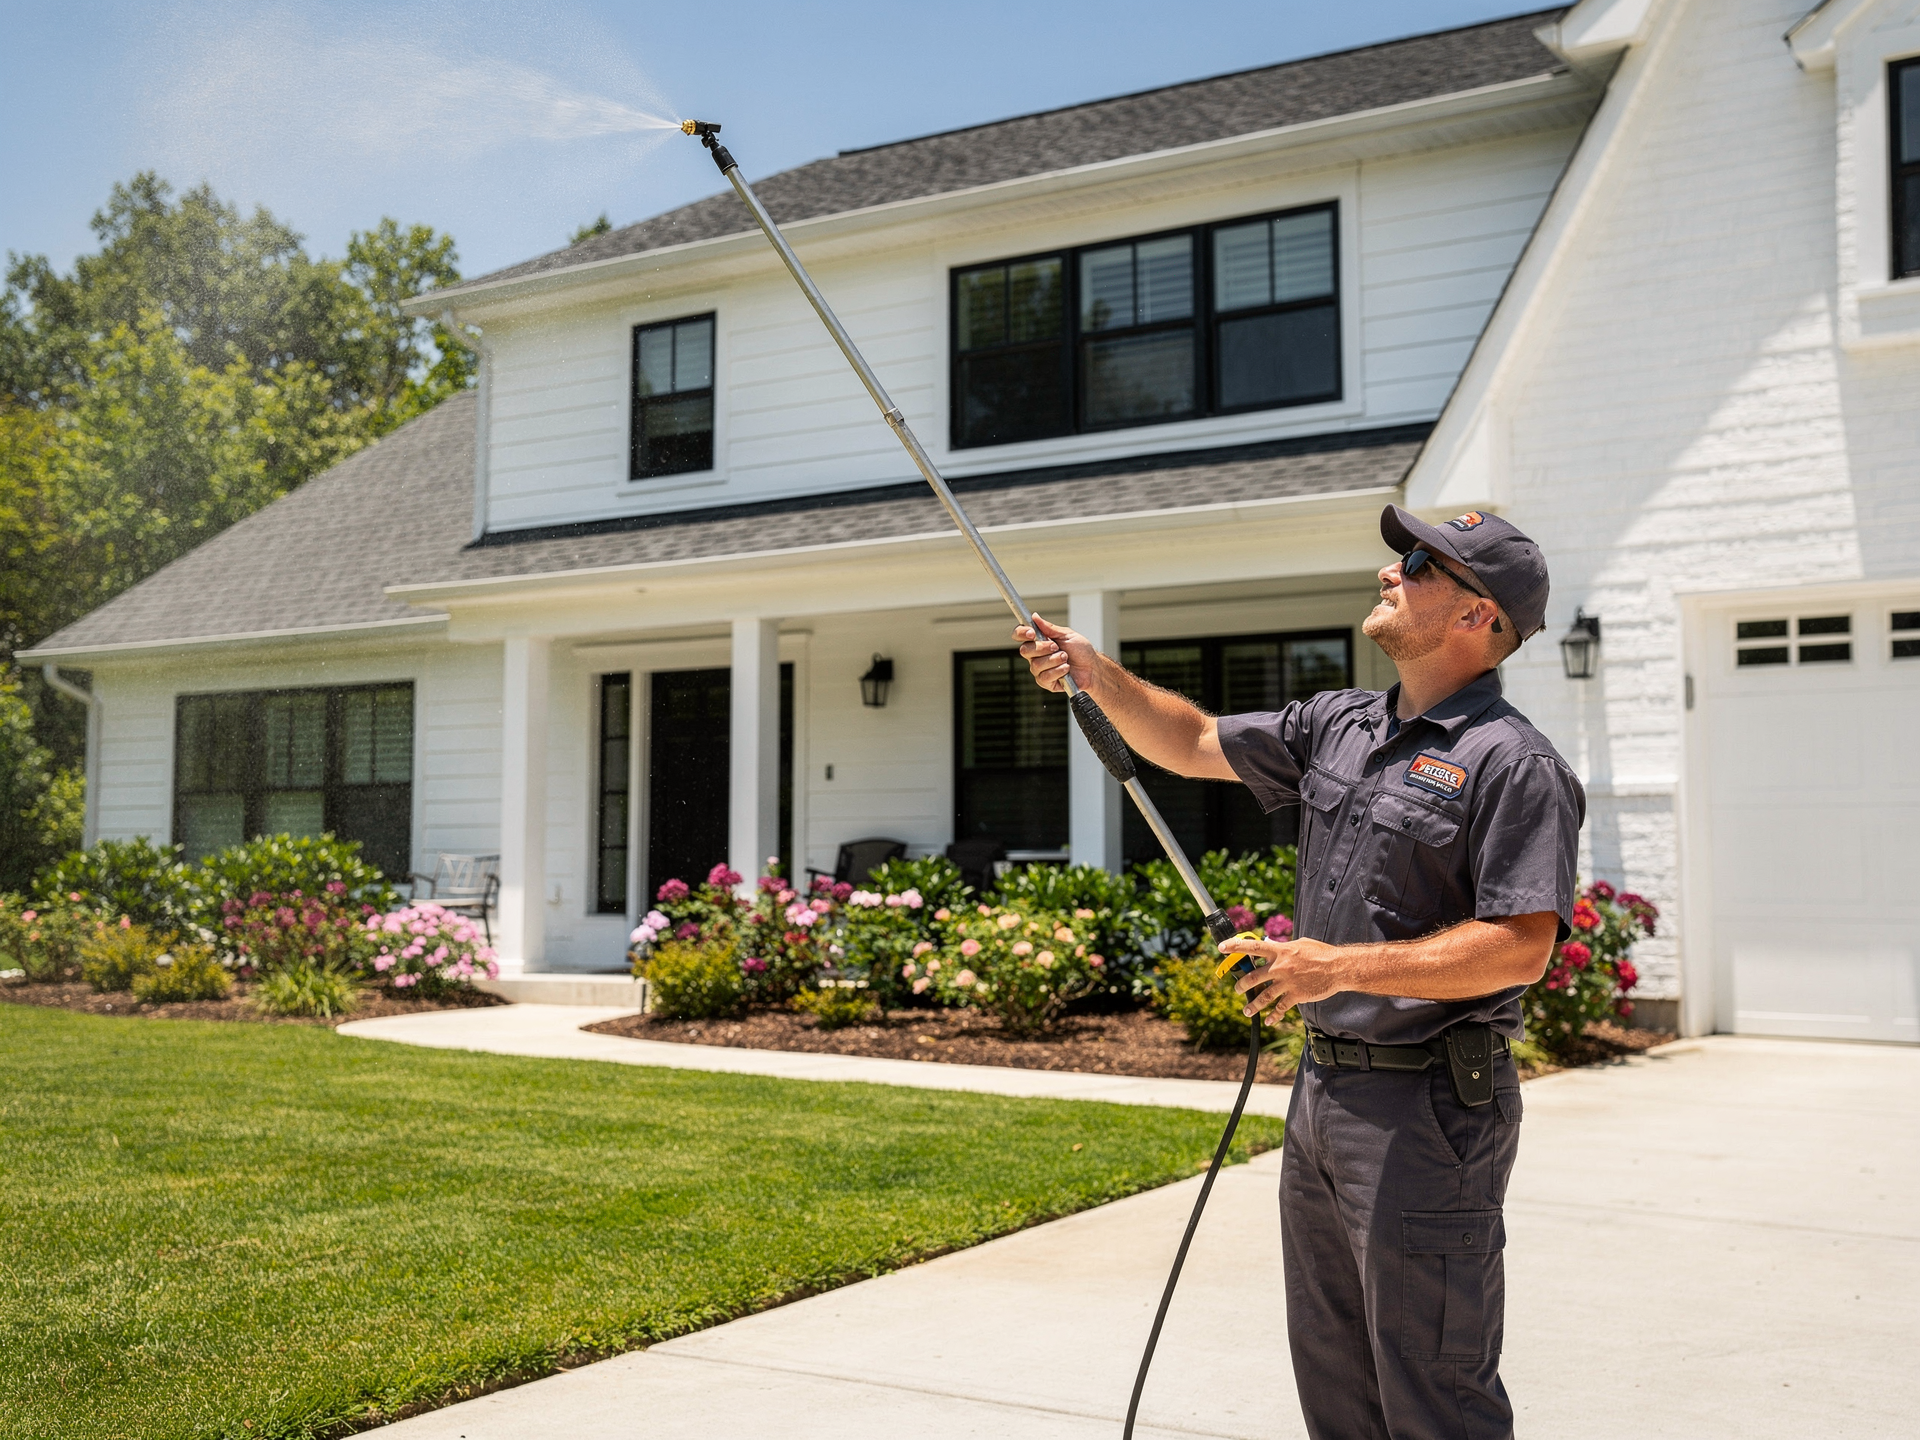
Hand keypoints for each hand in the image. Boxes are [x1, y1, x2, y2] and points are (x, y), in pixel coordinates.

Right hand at [1015, 614, 1098, 693]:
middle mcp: (1036, 655)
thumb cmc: (1081, 651)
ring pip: (1036, 665)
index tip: (1032, 633)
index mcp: (1039, 641)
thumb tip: (1035, 617)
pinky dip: (1058, 671)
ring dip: (1054, 660)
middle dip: (1042, 648)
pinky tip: (1066, 669)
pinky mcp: (1046, 682)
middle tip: (1056, 647)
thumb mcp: (1067, 635)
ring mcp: (1040, 669)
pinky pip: (1044, 677)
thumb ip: (1050, 628)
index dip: (1021, 633)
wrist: (1092, 667)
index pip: (1020, 635)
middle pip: (1024, 650)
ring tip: (1066, 658)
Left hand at [1221, 936, 1346, 1024]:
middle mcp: (1280, 967)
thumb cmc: (1321, 953)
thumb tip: (1270, 944)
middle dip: (1241, 985)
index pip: (1252, 947)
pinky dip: (1273, 1016)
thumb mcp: (1300, 944)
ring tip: (1247, 1010)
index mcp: (1280, 951)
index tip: (1221, 947)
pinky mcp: (1296, 995)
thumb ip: (1283, 946)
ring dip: (1253, 1005)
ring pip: (1263, 996)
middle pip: (1253, 977)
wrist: (1338, 968)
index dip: (1234, 947)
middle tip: (1237, 989)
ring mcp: (1287, 982)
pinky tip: (1269, 1020)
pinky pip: (1280, 1008)